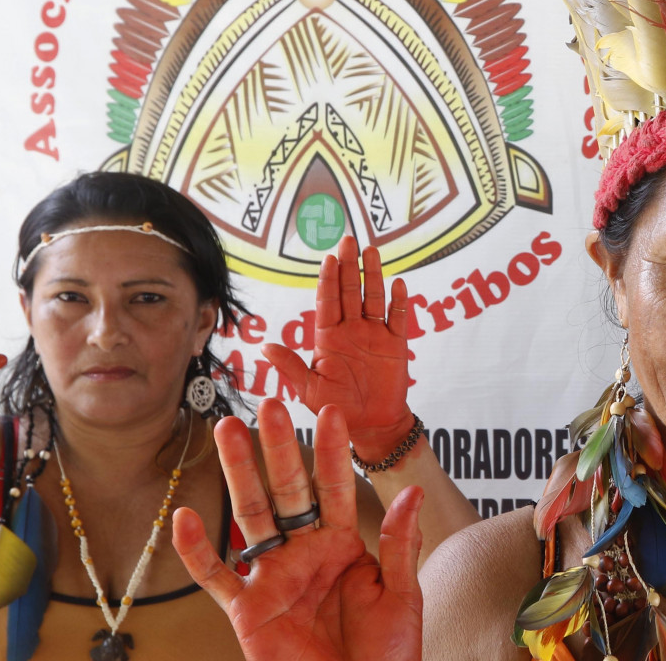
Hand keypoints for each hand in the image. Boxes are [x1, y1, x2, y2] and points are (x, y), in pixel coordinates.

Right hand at [173, 400, 423, 660]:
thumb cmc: (385, 654)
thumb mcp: (402, 596)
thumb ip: (400, 545)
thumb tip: (410, 494)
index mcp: (343, 546)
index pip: (336, 488)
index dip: (332, 452)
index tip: (331, 411)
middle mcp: (305, 554)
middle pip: (287, 491)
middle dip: (278, 448)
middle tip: (269, 406)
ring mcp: (274, 578)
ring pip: (250, 517)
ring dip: (237, 474)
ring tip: (226, 430)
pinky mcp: (247, 609)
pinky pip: (215, 575)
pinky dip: (196, 550)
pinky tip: (182, 517)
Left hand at [266, 236, 415, 461]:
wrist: (370, 425)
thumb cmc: (336, 408)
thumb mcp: (309, 389)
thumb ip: (291, 366)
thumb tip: (266, 347)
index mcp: (328, 337)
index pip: (327, 302)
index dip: (328, 279)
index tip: (328, 258)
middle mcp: (351, 329)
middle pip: (350, 291)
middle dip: (349, 266)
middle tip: (348, 240)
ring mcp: (374, 334)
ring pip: (373, 298)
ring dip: (373, 275)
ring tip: (372, 252)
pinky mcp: (396, 344)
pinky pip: (398, 318)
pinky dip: (399, 302)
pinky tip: (398, 284)